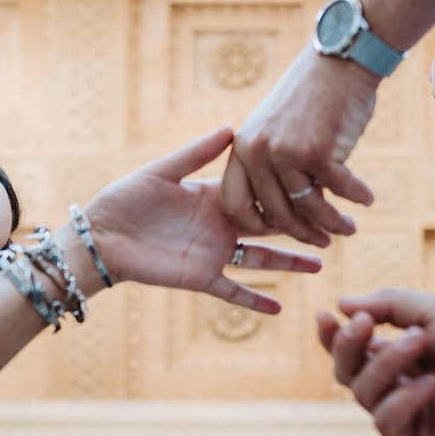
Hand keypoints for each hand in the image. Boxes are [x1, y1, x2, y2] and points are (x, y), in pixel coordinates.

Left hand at [85, 127, 322, 313]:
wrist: (100, 236)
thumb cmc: (124, 199)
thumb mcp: (162, 171)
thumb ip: (196, 153)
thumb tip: (231, 128)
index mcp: (212, 197)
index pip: (257, 194)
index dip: (285, 192)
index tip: (316, 187)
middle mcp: (219, 225)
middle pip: (269, 227)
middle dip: (299, 227)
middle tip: (334, 229)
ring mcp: (213, 253)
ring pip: (260, 260)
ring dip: (289, 263)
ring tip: (320, 265)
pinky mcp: (200, 277)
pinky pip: (233, 291)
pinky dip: (254, 300)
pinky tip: (281, 308)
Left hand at [221, 47, 378, 247]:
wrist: (338, 61)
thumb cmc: (311, 99)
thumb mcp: (276, 130)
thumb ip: (274, 167)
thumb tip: (291, 214)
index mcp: (241, 148)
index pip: (234, 204)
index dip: (255, 225)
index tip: (278, 231)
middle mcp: (258, 153)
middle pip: (276, 214)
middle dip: (303, 234)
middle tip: (323, 241)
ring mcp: (286, 153)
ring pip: (310, 208)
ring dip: (334, 224)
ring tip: (349, 228)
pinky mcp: (319, 152)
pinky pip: (340, 189)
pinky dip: (357, 197)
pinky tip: (367, 199)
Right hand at [317, 288, 434, 435]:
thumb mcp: (432, 312)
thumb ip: (387, 305)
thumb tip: (341, 304)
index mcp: (394, 358)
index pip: (349, 351)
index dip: (331, 336)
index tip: (324, 314)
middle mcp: (393, 388)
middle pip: (344, 372)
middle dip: (348, 345)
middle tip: (366, 324)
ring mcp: (404, 417)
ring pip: (362, 393)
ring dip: (387, 362)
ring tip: (422, 342)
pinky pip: (386, 421)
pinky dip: (405, 397)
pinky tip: (433, 383)